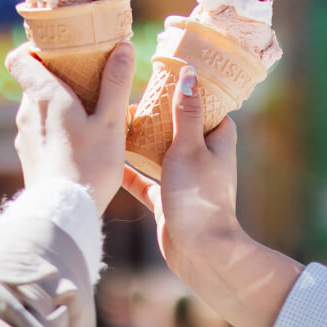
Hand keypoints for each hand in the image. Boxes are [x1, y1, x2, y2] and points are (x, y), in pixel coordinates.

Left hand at [5, 42, 134, 214]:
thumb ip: (116, 83)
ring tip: (88, 112)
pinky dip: (54, 127)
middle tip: (87, 77)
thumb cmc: (90, 165)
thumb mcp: (111, 122)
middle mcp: (27, 113)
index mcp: (44, 97)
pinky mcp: (29, 157)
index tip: (57, 48)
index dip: (33, 48)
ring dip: (57, 104)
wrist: (64, 212)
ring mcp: (25, 136)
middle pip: (34, 82)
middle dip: (57, 76)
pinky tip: (79, 141)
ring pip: (37, 108)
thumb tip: (123, 47)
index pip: (19, 58)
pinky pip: (39, 131)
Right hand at [123, 65, 241, 276]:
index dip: (195, 92)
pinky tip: (109, 161)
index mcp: (217, 144)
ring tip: (120, 121)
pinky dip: (131, 172)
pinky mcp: (168, 201)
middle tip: (138, 96)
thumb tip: (190, 73)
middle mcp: (204, 160)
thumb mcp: (189, 147)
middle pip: (183, 129)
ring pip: (162, 154)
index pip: (211, 109)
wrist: (199, 253)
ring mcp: (185, 181)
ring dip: (145, 141)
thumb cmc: (198, 197)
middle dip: (163, 114)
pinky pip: (146, 181)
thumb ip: (186, 112)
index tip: (174, 76)